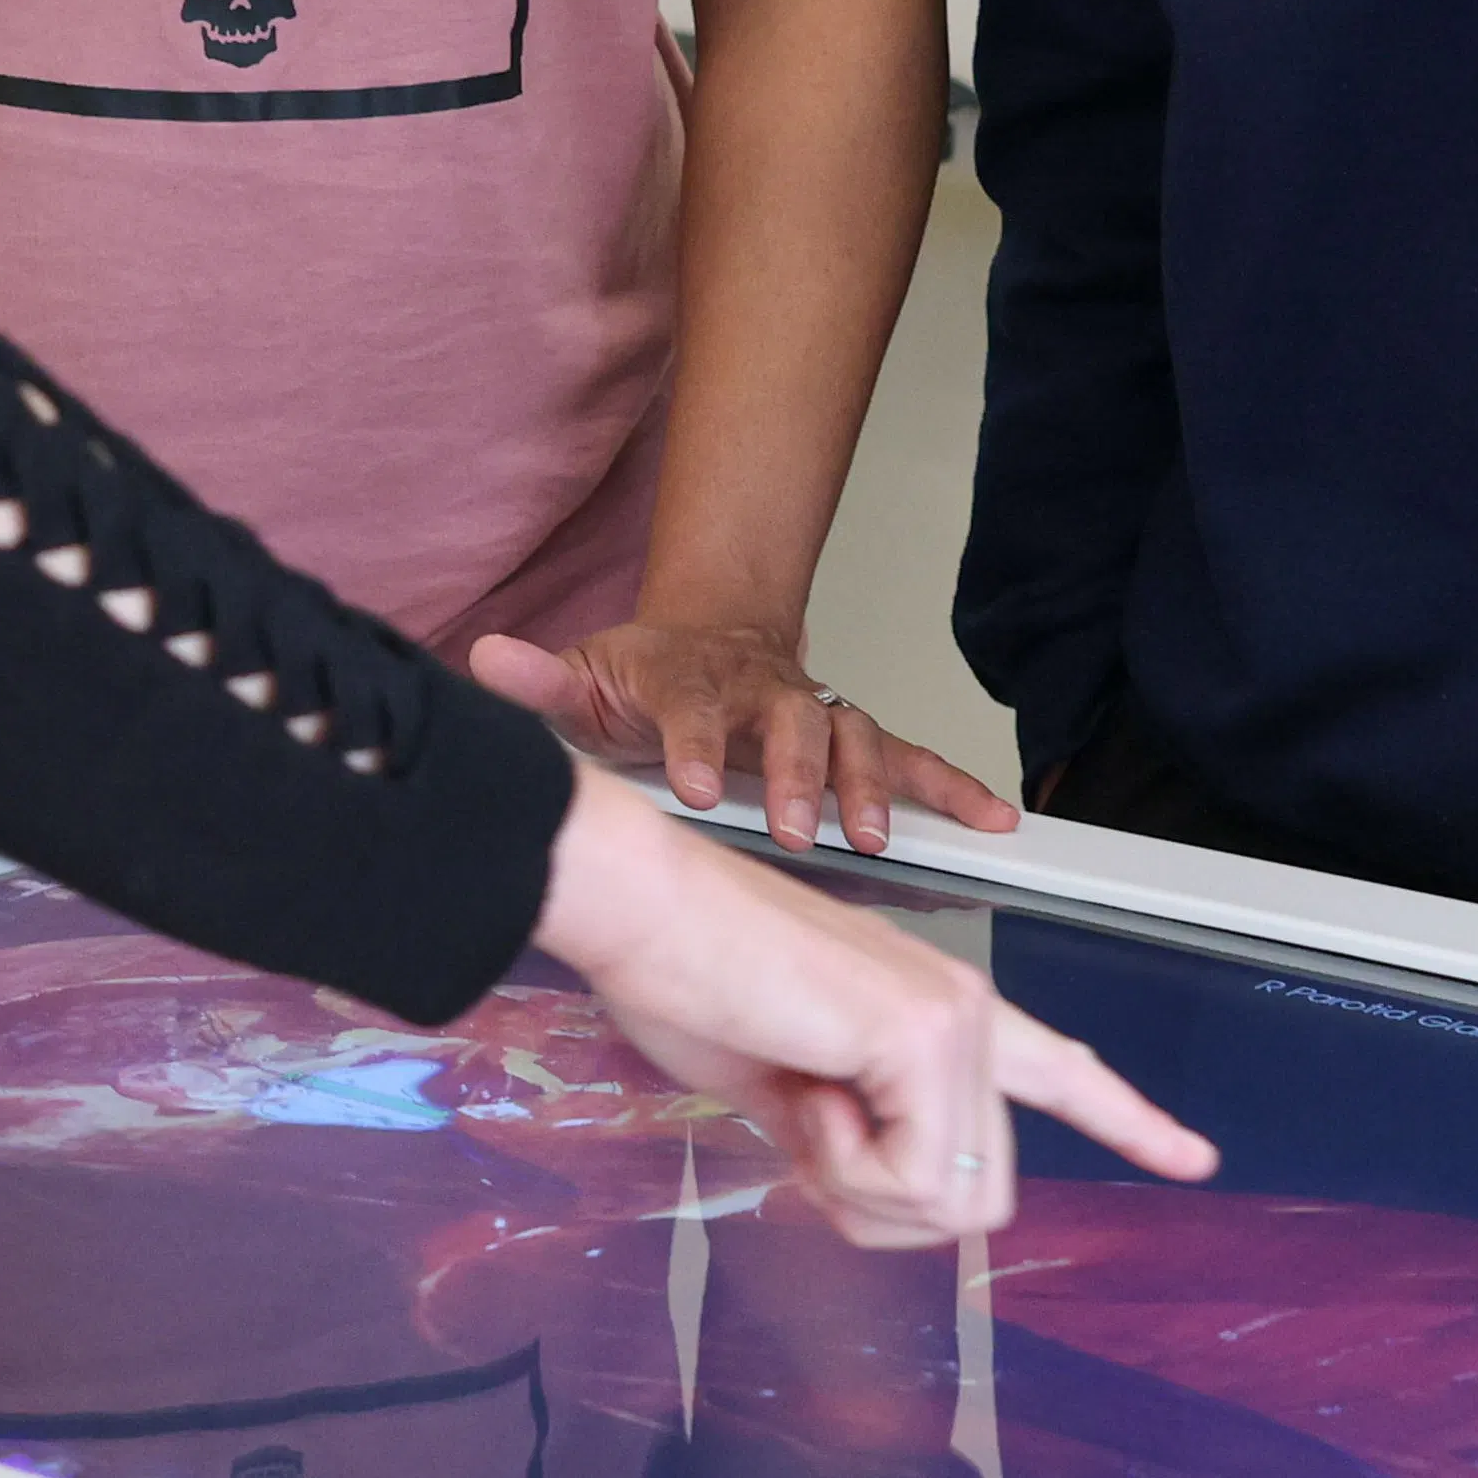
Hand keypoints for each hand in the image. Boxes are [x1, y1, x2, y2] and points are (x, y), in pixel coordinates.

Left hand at [470, 626, 1022, 853]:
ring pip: (855, 738)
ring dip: (870, 787)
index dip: (695, 743)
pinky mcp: (854, 739)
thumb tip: (485, 659)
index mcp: (691, 680)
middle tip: (798, 829)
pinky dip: (953, 784)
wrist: (708, 638)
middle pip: (791, 721)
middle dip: (797, 775)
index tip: (696, 785)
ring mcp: (815, 712)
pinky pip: (912, 760)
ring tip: (878, 839)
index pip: (692, 706)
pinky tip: (992, 818)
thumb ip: (540, 683)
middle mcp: (763, 691)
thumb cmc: (644, 680)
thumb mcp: (584, 680)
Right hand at [528, 768, 1211, 1243]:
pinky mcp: (927, 1039)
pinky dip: (840, 1166)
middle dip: (879, 1206)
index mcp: (942, 1017)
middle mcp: (970, 1015)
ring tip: (802, 1095)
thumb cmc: (691, 984)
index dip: (1129, 1122)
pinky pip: (911, 1181)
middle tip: (808, 1130)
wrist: (643, 918)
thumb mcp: (785, 1089)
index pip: (1063, 1075)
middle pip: (975, 1200)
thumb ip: (847, 1135)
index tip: (1195, 1158)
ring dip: (855, 1187)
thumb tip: (868, 1195)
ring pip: (949, 1205)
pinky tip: (806, 1087)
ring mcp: (957, 1024)